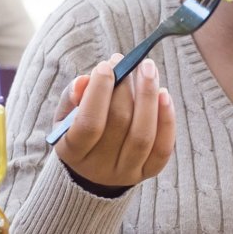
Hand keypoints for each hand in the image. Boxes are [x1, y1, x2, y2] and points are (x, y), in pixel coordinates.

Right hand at [54, 54, 176, 189]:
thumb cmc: (78, 130)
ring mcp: (126, 172)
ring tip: (148, 69)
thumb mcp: (66, 114)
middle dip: (125, 87)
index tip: (106, 66)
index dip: (98, 93)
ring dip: (148, 97)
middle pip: (119, 124)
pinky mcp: (148, 172)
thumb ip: (72, 96)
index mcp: (72, 152)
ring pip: (143, 136)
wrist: (93, 168)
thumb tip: (85, 81)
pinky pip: (162, 148)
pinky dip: (166, 120)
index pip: (88, 124)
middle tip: (126, 61)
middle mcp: (99, 167)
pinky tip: (164, 94)